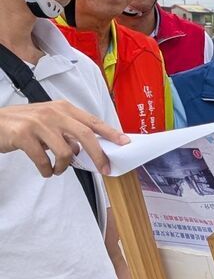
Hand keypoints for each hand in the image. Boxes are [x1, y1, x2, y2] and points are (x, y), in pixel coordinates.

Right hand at [0, 99, 127, 175]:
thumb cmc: (24, 125)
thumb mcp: (49, 121)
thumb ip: (68, 131)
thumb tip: (89, 149)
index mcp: (63, 108)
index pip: (92, 121)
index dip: (110, 132)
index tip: (125, 143)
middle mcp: (53, 113)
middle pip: (85, 135)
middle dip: (98, 155)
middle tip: (103, 169)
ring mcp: (38, 123)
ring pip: (65, 152)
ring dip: (64, 167)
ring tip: (57, 169)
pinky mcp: (23, 135)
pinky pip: (44, 160)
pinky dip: (47, 170)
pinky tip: (45, 170)